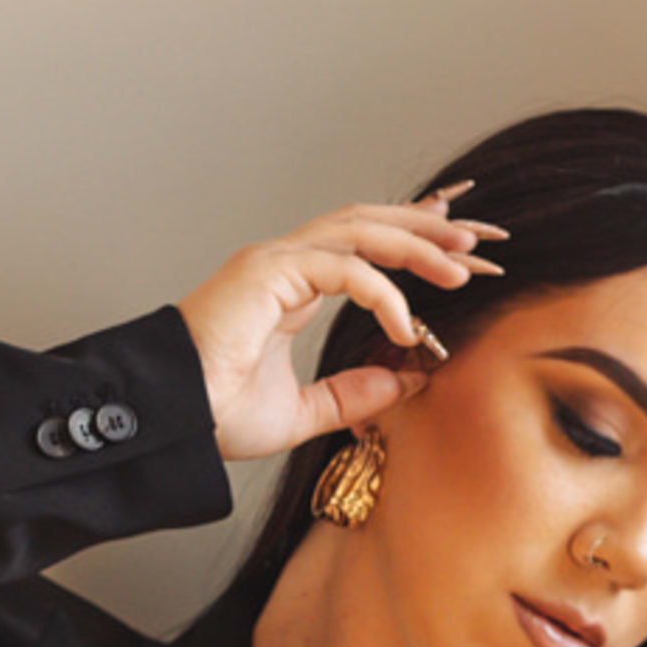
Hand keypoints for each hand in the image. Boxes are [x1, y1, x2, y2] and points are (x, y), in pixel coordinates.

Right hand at [171, 194, 501, 467]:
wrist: (170, 423)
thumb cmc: (213, 415)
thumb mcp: (303, 412)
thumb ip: (353, 394)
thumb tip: (407, 381)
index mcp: (290, 288)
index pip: (361, 248)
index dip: (410, 240)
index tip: (456, 248)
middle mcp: (284, 264)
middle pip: (368, 223)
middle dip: (425, 229)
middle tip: (476, 243)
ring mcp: (274, 261)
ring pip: (360, 230)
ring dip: (416, 243)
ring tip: (462, 264)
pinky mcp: (268, 270)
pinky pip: (343, 267)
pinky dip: (382, 289)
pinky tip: (407, 322)